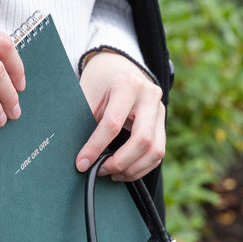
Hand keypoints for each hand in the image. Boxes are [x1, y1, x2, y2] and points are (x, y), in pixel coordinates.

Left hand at [76, 51, 165, 180]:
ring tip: (112, 173)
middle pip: (142, 140)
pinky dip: (141, 167)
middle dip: (120, 162)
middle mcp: (149, 96)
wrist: (118, 68)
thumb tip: (79, 155)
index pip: (113, 124)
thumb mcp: (87, 93)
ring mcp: (160, 110)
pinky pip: (158, 153)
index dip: (96, 147)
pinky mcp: (163, 123)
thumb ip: (83, 120)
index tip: (82, 163)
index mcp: (127, 85)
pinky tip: (124, 171)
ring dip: (132, 169)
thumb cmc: (99, 83)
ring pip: (155, 150)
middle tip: (100, 170)